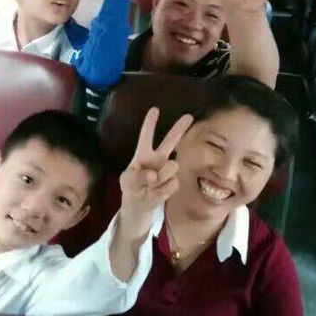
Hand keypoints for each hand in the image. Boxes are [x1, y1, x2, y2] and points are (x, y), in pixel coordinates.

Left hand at [119, 108, 192, 232]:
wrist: (138, 206)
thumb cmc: (130, 187)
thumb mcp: (127, 180)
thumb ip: (136, 176)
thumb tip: (153, 175)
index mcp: (143, 154)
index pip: (146, 136)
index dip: (150, 123)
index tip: (155, 110)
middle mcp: (157, 158)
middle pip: (170, 141)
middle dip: (179, 128)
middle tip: (189, 115)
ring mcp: (166, 170)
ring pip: (171, 166)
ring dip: (161, 177)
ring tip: (150, 186)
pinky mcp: (172, 183)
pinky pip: (171, 184)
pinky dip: (161, 191)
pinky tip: (155, 194)